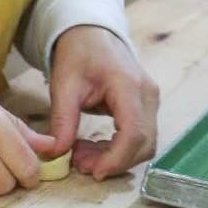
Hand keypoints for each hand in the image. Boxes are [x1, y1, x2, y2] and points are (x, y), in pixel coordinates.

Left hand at [48, 24, 158, 177]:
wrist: (91, 35)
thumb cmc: (78, 54)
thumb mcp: (63, 85)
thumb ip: (62, 120)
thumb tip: (57, 152)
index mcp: (128, 86)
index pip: (133, 132)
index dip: (116, 158)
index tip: (94, 172)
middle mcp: (147, 95)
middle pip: (144, 143)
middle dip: (114, 161)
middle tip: (80, 165)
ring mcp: (150, 101)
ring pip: (144, 144)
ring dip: (115, 157)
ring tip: (81, 156)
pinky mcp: (145, 107)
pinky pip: (138, 136)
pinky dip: (117, 148)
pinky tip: (91, 147)